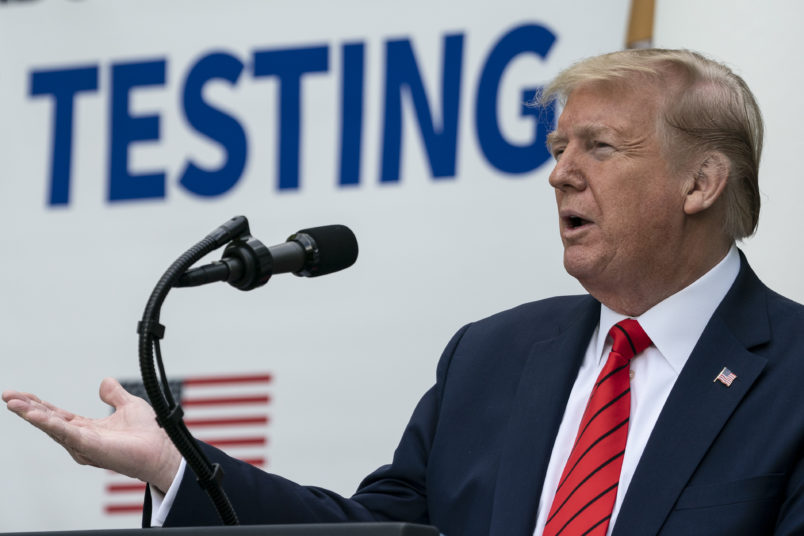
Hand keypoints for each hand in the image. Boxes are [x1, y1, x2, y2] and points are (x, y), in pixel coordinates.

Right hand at [2, 377, 180, 492]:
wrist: (162, 449)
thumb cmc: (148, 433)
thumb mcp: (128, 405)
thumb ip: (114, 395)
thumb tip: (104, 382)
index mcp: (87, 428)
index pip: (56, 415)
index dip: (38, 405)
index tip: (19, 394)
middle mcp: (81, 438)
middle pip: (48, 421)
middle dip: (27, 409)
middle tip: (7, 396)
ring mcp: (84, 445)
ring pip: (53, 428)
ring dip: (33, 415)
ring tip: (14, 403)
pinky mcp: (92, 448)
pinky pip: (67, 434)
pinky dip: (50, 424)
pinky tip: (36, 415)